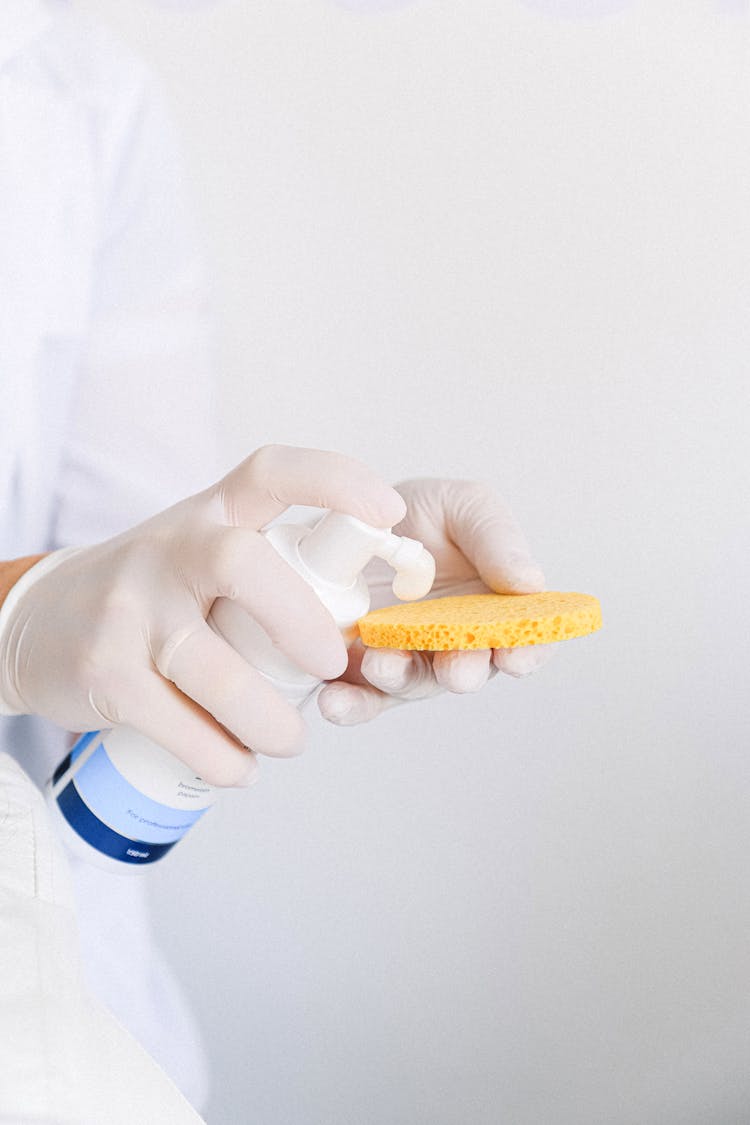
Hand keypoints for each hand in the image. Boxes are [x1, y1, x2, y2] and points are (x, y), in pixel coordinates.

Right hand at [0, 445, 404, 784]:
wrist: (44, 622)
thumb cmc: (157, 592)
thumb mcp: (204, 554)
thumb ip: (274, 571)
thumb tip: (369, 630)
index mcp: (210, 514)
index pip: (271, 473)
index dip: (334, 482)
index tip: (389, 514)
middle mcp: (168, 548)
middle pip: (241, 564)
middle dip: (300, 621)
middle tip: (333, 667)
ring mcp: (130, 608)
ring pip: (211, 665)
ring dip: (266, 718)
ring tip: (290, 742)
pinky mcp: (105, 670)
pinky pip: (176, 723)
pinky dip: (219, 756)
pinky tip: (237, 767)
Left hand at [317, 478, 554, 725]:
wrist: (355, 515)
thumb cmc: (424, 515)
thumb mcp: (465, 507)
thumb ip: (498, 539)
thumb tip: (531, 582)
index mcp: (494, 610)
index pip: (525, 641)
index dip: (527, 652)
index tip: (516, 655)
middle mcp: (454, 644)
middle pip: (466, 670)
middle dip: (462, 672)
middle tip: (456, 670)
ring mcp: (407, 660)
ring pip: (410, 685)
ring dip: (398, 680)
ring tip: (381, 666)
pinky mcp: (360, 669)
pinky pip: (358, 696)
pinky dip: (349, 703)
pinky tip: (334, 702)